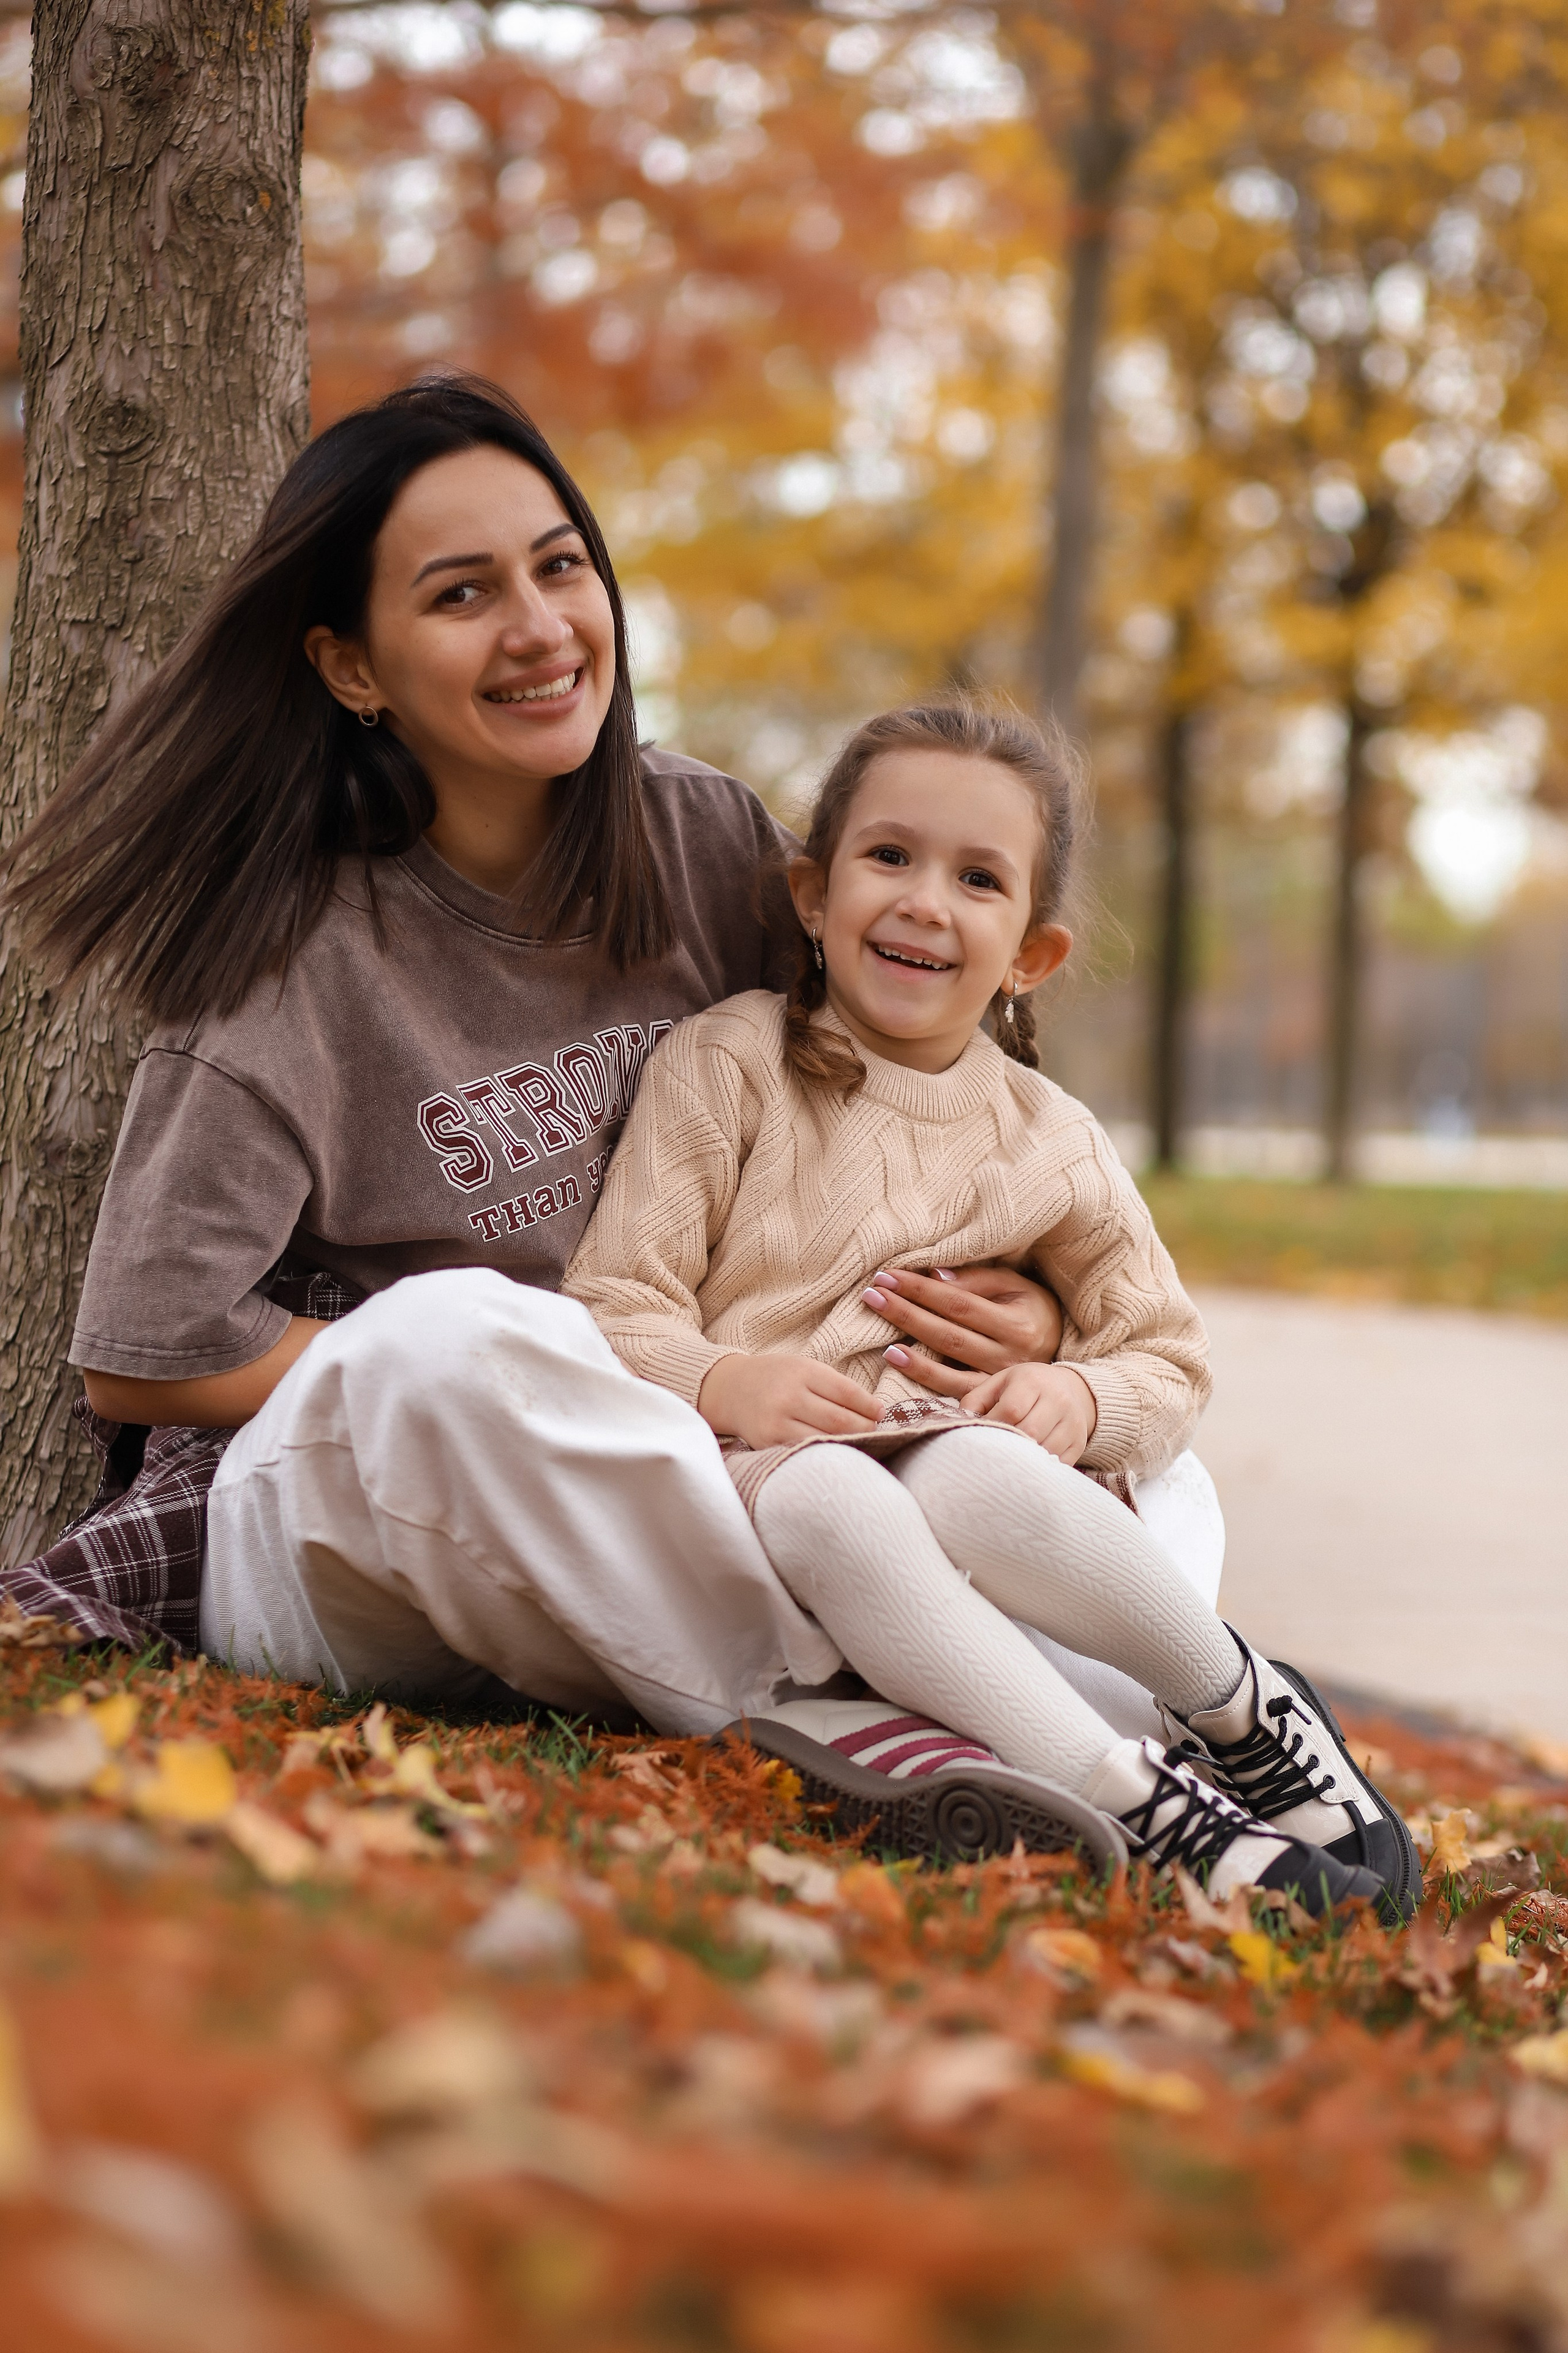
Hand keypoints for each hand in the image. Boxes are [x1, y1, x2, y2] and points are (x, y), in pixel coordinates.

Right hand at [698, 1352, 884, 1449]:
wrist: (729, 1388)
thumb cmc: (776, 1377)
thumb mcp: (803, 1368)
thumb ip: (833, 1386)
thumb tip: (872, 1410)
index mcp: (802, 1372)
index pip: (847, 1392)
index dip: (869, 1406)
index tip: (881, 1413)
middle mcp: (789, 1397)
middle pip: (840, 1420)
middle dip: (865, 1428)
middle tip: (875, 1430)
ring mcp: (777, 1422)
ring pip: (825, 1439)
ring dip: (849, 1443)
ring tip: (861, 1442)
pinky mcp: (768, 1443)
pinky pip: (805, 1451)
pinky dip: (825, 1452)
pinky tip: (836, 1451)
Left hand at [862, 1263, 1063, 1400]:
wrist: (1059, 1366)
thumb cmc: (1032, 1312)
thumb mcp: (1015, 1287)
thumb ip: (978, 1280)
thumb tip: (936, 1276)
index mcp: (1016, 1323)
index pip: (958, 1303)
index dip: (921, 1289)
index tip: (889, 1276)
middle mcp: (1008, 1354)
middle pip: (947, 1331)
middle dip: (905, 1310)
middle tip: (872, 1294)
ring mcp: (996, 1380)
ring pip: (946, 1361)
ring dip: (908, 1342)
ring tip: (878, 1323)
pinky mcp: (987, 1398)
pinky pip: (950, 1388)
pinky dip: (921, 1373)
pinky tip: (895, 1358)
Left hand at [960, 1363, 1097, 1463]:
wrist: (1072, 1389)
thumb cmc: (1026, 1387)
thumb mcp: (999, 1383)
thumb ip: (975, 1400)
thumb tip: (962, 1424)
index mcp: (1033, 1381)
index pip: (1011, 1410)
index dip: (993, 1426)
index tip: (982, 1435)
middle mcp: (1058, 1400)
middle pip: (1029, 1432)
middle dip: (1007, 1444)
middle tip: (992, 1451)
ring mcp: (1072, 1423)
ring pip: (1045, 1451)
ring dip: (1023, 1459)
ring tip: (1007, 1459)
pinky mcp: (1079, 1443)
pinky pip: (1058, 1463)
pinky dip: (1040, 1468)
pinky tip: (1027, 1464)